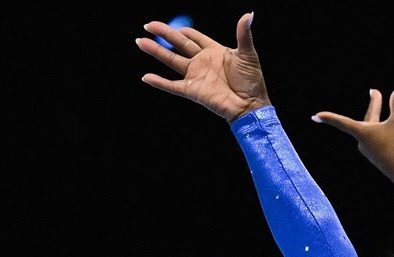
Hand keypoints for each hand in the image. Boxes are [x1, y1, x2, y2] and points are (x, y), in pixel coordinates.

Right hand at [136, 12, 269, 122]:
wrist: (251, 105)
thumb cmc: (252, 81)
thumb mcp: (248, 54)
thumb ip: (243, 34)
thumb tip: (249, 14)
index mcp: (215, 51)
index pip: (195, 38)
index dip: (185, 32)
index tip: (176, 27)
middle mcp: (202, 62)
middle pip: (178, 45)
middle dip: (163, 34)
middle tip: (148, 25)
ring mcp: (196, 76)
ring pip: (171, 60)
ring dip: (156, 51)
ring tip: (140, 42)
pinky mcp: (193, 90)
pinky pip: (172, 85)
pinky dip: (160, 82)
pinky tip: (147, 77)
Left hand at [312, 85, 393, 180]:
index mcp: (362, 132)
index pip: (341, 122)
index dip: (329, 117)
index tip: (316, 116)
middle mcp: (365, 142)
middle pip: (371, 119)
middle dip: (377, 105)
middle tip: (375, 92)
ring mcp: (374, 151)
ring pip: (387, 130)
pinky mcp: (384, 157)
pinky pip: (392, 139)